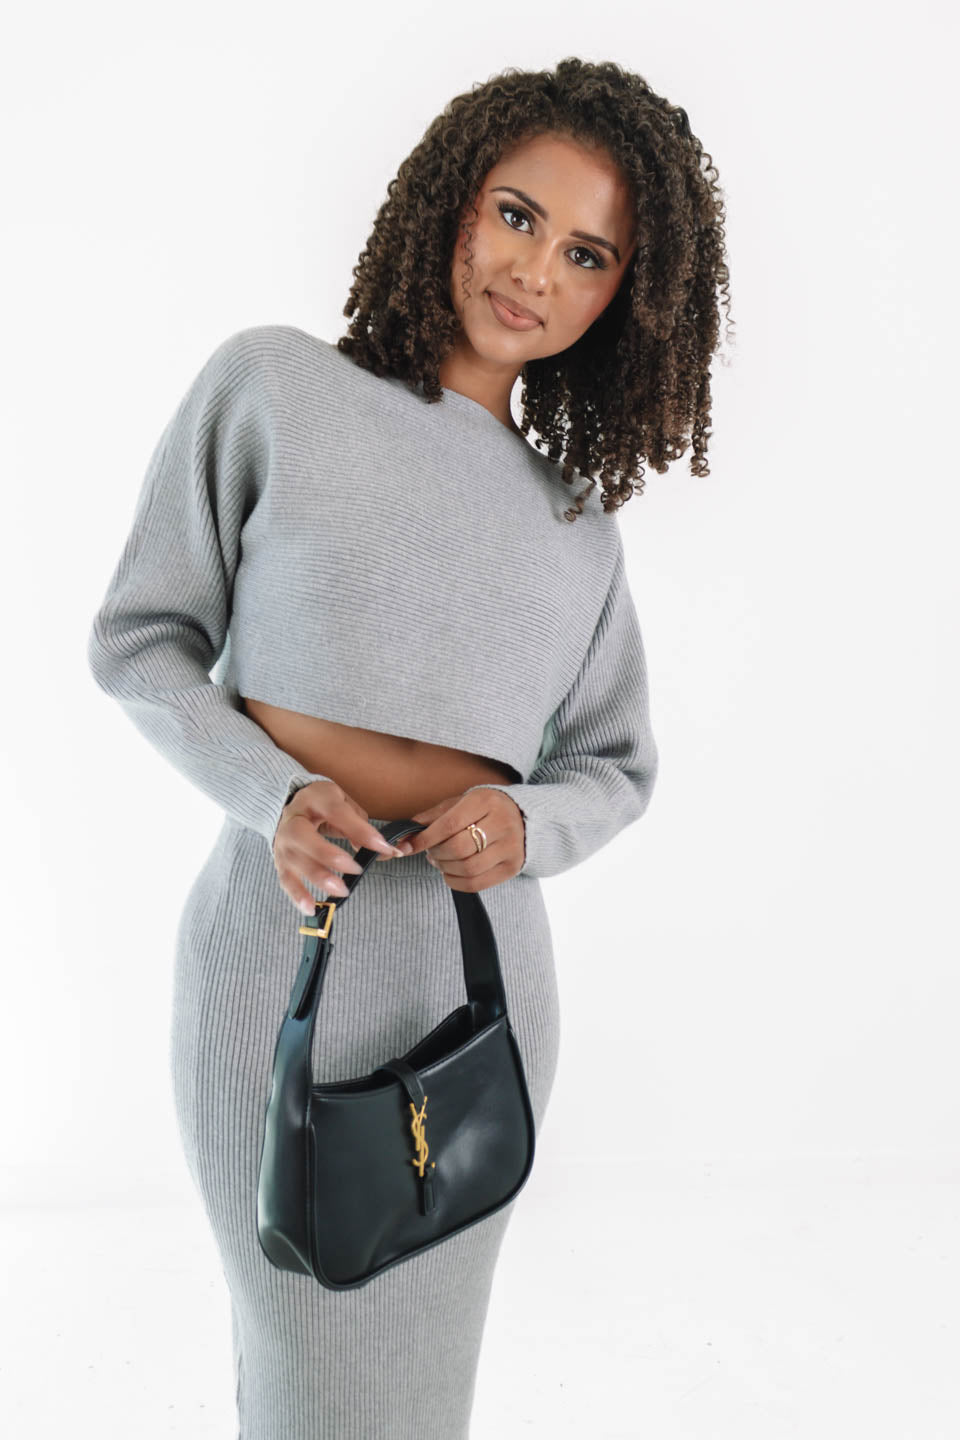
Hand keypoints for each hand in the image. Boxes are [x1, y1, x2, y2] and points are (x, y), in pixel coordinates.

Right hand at [272, 780, 405, 914]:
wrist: (289, 806)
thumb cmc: (323, 806)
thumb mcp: (344, 804)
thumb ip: (359, 824)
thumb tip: (376, 849)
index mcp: (314, 798)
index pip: (337, 813)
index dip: (360, 830)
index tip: (382, 846)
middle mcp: (293, 819)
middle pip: (304, 837)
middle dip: (330, 856)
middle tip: (356, 870)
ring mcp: (283, 841)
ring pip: (294, 861)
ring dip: (318, 878)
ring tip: (341, 892)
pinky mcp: (279, 861)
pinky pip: (286, 879)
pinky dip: (297, 895)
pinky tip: (312, 908)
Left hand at [402, 788, 525, 890]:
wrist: (524, 818)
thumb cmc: (484, 810)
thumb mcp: (459, 804)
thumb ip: (431, 818)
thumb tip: (403, 838)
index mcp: (485, 801)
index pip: (450, 823)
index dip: (425, 839)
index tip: (407, 847)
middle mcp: (502, 823)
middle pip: (458, 848)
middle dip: (437, 854)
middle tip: (431, 852)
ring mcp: (510, 847)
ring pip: (468, 868)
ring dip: (445, 869)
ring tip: (441, 861)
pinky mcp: (512, 867)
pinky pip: (477, 883)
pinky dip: (456, 882)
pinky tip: (451, 872)